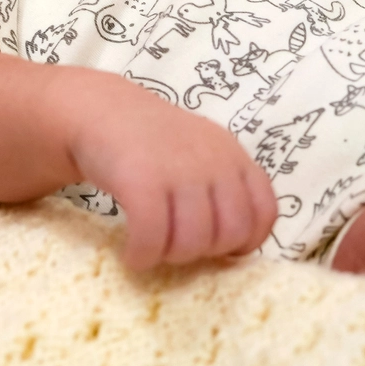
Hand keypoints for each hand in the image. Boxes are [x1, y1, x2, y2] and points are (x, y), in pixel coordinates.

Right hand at [66, 77, 277, 270]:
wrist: (99, 109)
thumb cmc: (152, 142)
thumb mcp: (201, 152)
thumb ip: (223, 187)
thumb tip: (234, 248)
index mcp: (233, 155)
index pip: (265, 211)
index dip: (247, 241)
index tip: (220, 250)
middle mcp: (213, 160)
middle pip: (230, 233)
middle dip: (206, 253)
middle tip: (178, 246)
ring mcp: (179, 169)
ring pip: (193, 242)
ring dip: (171, 256)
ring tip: (153, 248)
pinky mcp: (141, 180)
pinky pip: (152, 237)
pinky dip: (143, 255)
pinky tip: (132, 255)